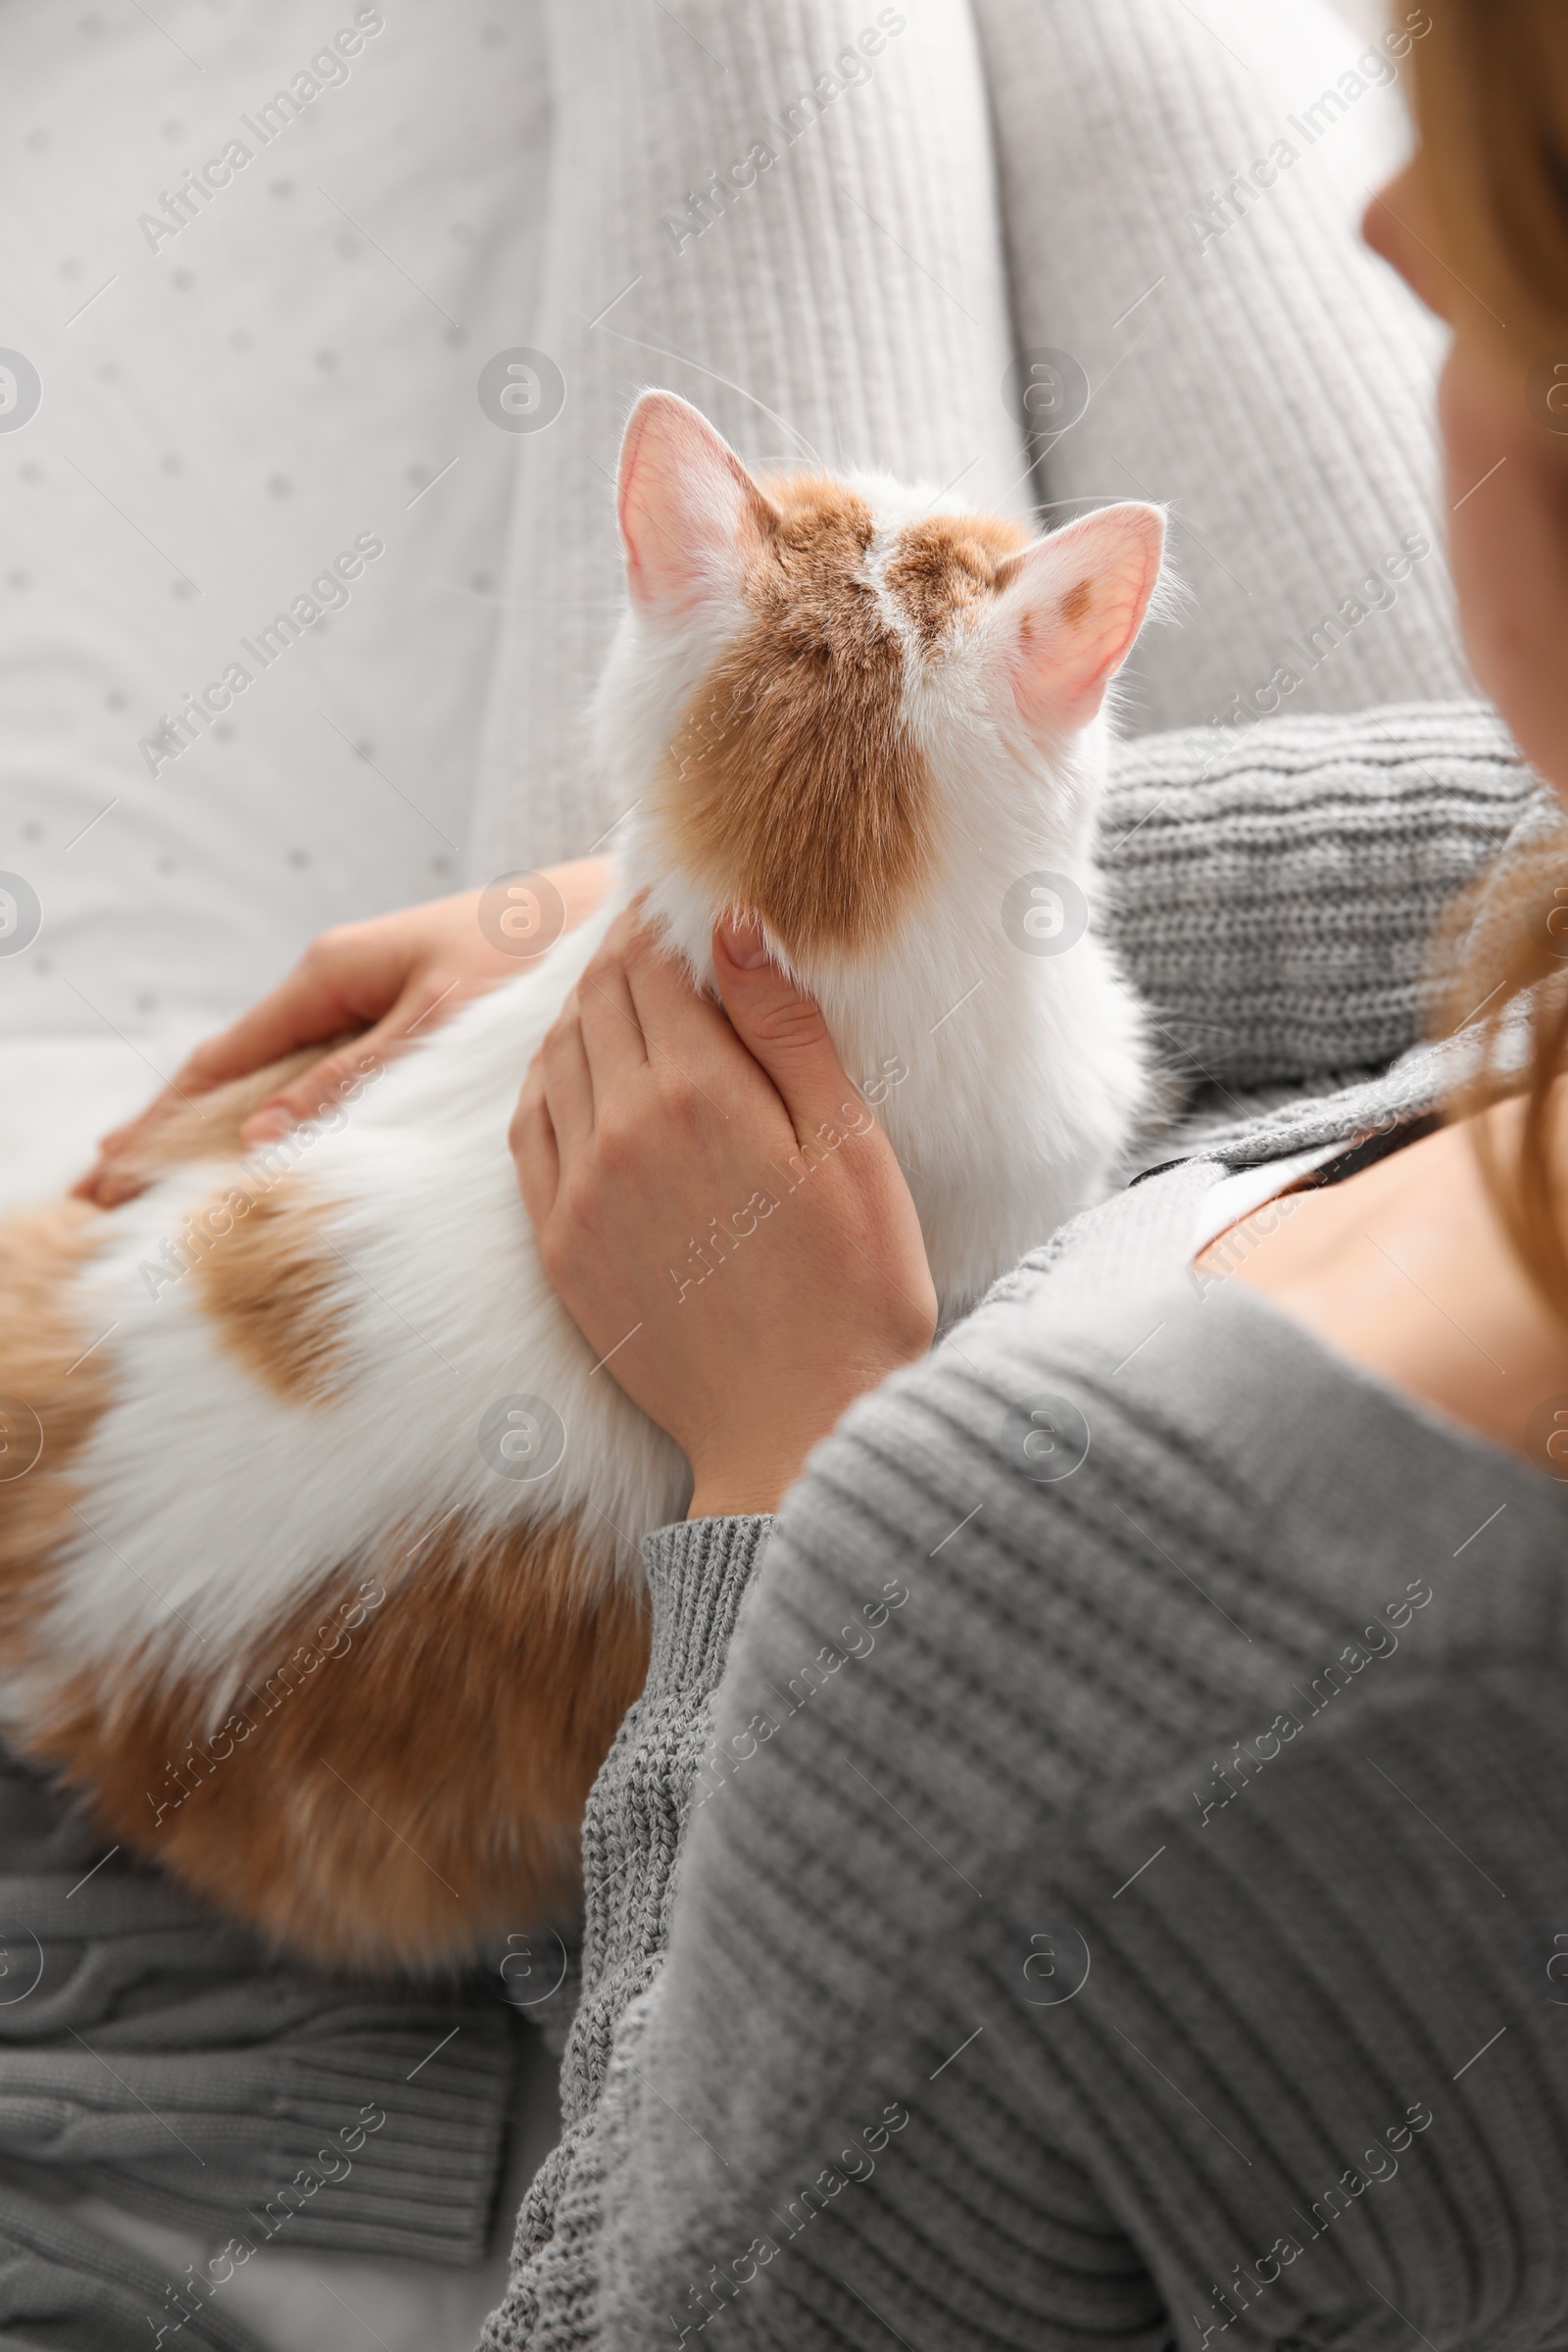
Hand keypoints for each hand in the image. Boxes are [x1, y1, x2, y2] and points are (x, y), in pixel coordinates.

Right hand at [76, 859, 610, 1204]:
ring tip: (167, 1195)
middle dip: (170, 1135)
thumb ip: (357, 1077)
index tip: (106, 1177)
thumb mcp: (443, 1019)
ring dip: (223, 1135)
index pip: (220, 1061)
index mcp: (331, 973)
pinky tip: (271, 1164)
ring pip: (280, 1084)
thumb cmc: (538, 951)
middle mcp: (342, 988)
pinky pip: (330, 1084)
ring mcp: (372, 1007)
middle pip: (235, 1075)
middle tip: (105, 1204)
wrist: (618, 913)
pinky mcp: (412, 1026)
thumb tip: (260, 1138)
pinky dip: (287, 1124)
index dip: (158, 1122)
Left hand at [511, 907, 936, 1518]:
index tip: (681, 897)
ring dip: (584, 1009)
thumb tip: (731, 922)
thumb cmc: (855, 1288)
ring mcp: (576, 1192)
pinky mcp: (558, 1246)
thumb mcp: (848, 1145)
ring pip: (554, 1056)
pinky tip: (580, 1070)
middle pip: (596, 1000)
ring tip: (627, 991)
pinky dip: (549, 1078)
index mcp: (696, 1094)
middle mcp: (617, 1132)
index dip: (662, 920)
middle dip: (624, 954)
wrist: (798, 1431)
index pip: (651, 964)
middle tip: (657, 931)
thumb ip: (785, 1028)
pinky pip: (530, 1130)